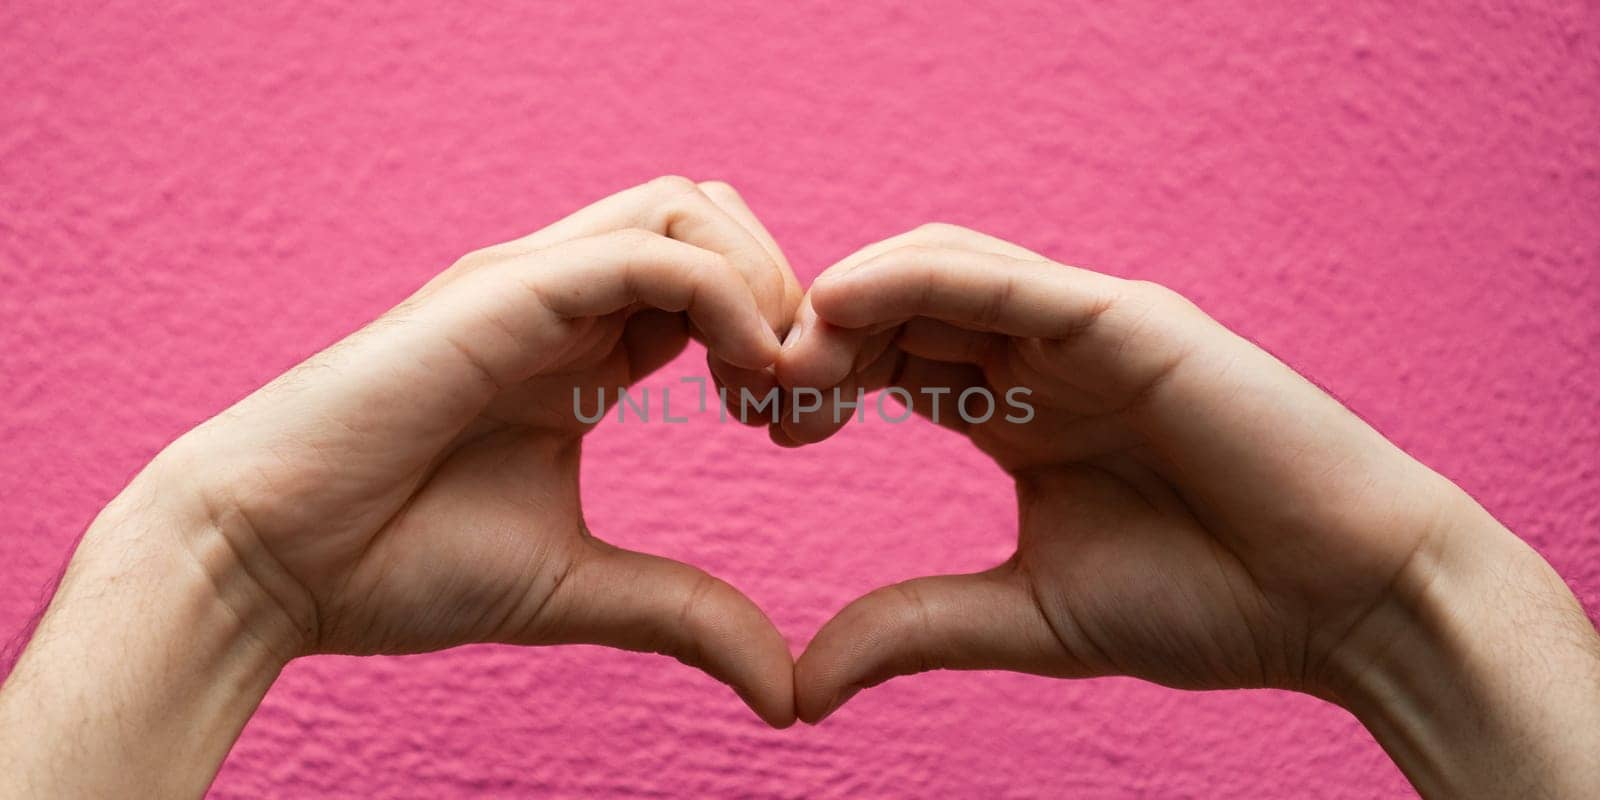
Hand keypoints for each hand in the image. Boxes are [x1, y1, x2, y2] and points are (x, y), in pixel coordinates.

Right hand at [165, 177, 802, 718]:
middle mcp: (562, 300)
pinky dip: (722, 294)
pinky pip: (646, 251)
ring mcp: (531, 286)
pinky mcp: (504, 292)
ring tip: (769, 385)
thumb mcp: (579, 587)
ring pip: (685, 210)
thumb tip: (787, 692)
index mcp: (585, 352)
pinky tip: (741, 374)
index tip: (800, 430)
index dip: (782, 341)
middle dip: (788, 292)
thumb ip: (685, 615)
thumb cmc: (397, 565)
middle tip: (800, 401)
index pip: (716, 288)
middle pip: (713, 222)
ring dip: (761, 283)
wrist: (266, 564)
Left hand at [778, 224, 1599, 796]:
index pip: (888, 361)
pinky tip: (846, 304)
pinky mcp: (1128, 319)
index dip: (814, 379)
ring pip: (938, 269)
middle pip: (897, 308)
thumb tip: (802, 686)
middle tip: (749, 390)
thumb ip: (915, 628)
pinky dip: (919, 276)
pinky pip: (1005, 275)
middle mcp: (1041, 356)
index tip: (756, 424)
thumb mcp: (1026, 616)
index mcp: (1014, 409)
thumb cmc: (1207, 605)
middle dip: (815, 337)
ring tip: (787, 358)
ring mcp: (1084, 328)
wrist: (1342, 604)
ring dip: (850, 301)